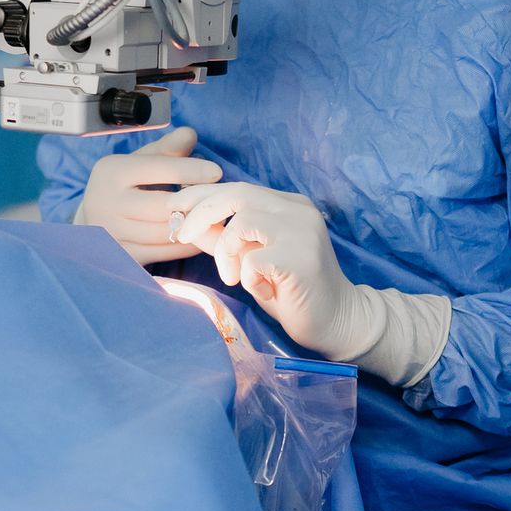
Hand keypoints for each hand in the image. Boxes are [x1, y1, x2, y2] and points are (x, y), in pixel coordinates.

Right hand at [75, 127, 223, 264]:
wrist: (94, 218)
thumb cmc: (126, 184)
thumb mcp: (141, 159)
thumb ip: (167, 148)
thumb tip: (190, 134)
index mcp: (113, 170)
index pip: (159, 168)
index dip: (191, 170)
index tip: (217, 172)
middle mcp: (107, 201)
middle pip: (163, 205)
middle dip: (195, 202)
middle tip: (219, 199)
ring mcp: (112, 232)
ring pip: (165, 232)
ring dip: (195, 226)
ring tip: (215, 216)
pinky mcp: (122, 255)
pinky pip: (163, 253)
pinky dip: (187, 245)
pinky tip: (201, 235)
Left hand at [167, 183, 365, 356]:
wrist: (337, 321)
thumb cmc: (290, 291)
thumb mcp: (250, 259)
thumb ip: (222, 239)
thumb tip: (184, 223)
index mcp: (287, 205)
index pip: (236, 188)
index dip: (200, 195)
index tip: (174, 209)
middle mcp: (298, 210)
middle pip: (237, 193)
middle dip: (201, 212)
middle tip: (181, 236)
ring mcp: (302, 232)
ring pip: (242, 221)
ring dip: (226, 252)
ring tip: (236, 277)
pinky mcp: (301, 258)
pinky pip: (253, 259)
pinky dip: (248, 278)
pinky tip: (266, 292)